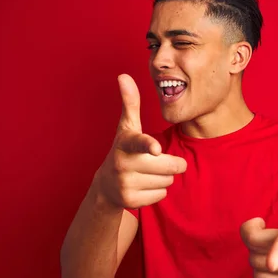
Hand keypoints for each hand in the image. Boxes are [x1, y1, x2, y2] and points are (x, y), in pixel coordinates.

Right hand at [95, 74, 186, 208]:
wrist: (107, 184)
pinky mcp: (130, 202)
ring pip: (167, 181)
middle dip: (170, 164)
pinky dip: (157, 191)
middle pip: (168, 166)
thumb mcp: (127, 128)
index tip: (155, 149)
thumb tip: (123, 76)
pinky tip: (144, 186)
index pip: (140, 142)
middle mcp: (123, 164)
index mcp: (126, 144)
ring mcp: (125, 184)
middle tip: (156, 160)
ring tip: (147, 173)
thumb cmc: (124, 150)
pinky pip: (161, 195)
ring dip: (163, 178)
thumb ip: (130, 103)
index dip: (149, 145)